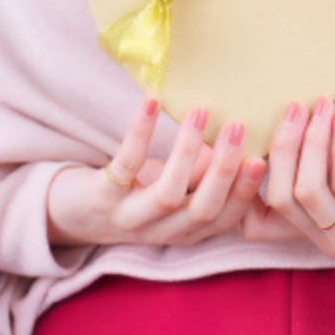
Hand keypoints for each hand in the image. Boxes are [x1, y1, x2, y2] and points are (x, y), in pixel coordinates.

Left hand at [47, 95, 267, 246]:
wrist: (72, 214)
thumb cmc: (134, 193)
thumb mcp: (174, 186)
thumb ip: (204, 174)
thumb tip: (239, 146)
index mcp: (186, 231)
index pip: (225, 219)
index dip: (246, 192)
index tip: (263, 159)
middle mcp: (161, 231)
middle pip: (202, 209)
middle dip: (226, 170)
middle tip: (239, 128)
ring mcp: (129, 218)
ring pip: (168, 193)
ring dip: (188, 151)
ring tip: (201, 112)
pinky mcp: (101, 198)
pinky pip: (125, 165)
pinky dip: (140, 133)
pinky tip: (150, 102)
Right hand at [243, 97, 334, 278]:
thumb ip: (321, 176)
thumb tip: (290, 125)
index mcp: (312, 237)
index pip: (260, 216)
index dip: (247, 179)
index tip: (250, 136)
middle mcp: (327, 244)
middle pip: (281, 195)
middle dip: (284, 145)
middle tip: (293, 107)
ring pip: (309, 190)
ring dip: (311, 142)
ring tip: (320, 107)